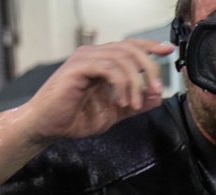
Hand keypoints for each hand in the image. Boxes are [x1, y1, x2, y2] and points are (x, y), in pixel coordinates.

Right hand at [24, 39, 174, 143]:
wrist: (48, 127)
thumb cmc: (74, 117)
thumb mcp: (114, 113)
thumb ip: (135, 104)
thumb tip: (157, 97)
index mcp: (102, 61)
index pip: (130, 46)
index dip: (150, 46)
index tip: (167, 50)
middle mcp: (94, 55)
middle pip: (131, 49)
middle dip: (150, 68)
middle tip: (157, 90)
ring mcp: (85, 59)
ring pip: (122, 58)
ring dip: (135, 83)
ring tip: (133, 104)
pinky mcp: (78, 68)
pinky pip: (109, 68)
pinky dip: (121, 85)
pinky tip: (120, 101)